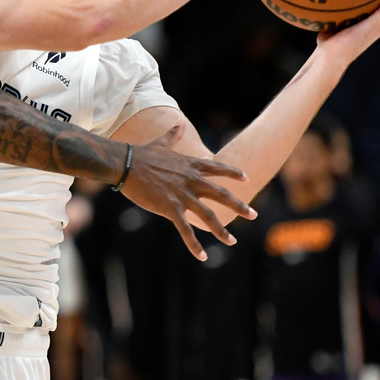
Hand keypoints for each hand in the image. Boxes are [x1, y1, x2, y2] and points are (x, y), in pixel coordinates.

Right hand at [121, 123, 252, 259]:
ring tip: (232, 241)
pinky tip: (203, 256)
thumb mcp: (161, 143)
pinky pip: (186, 229)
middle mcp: (191, 180)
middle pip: (221, 194)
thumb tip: (179, 122)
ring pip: (208, 216)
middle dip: (239, 205)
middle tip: (254, 215)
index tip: (246, 178)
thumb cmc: (141, 154)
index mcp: (190, 165)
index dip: (233, 173)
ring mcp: (183, 195)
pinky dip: (195, 244)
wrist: (126, 164)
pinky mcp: (170, 208)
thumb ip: (173, 135)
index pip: (217, 169)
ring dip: (222, 230)